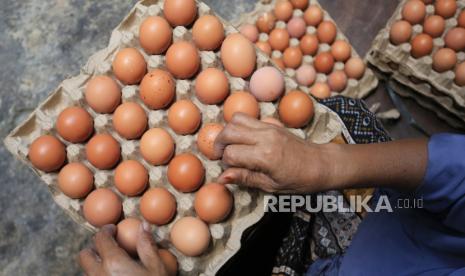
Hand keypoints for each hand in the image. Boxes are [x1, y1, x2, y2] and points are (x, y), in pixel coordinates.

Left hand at [79, 223, 169, 275]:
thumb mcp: (156, 268)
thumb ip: (147, 246)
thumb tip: (143, 225)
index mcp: (113, 263)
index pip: (100, 239)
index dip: (106, 230)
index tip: (113, 230)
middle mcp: (99, 275)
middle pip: (84, 255)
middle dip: (94, 248)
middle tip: (110, 247)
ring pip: (87, 271)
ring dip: (96, 265)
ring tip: (114, 266)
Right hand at [213, 113, 331, 193]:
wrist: (320, 164)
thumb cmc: (298, 180)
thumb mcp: (271, 186)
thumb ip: (245, 178)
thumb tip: (221, 178)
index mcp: (265, 156)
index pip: (231, 153)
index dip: (226, 164)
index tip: (230, 171)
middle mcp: (265, 137)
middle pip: (229, 131)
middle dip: (219, 143)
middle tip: (220, 156)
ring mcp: (269, 127)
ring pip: (236, 119)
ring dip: (228, 131)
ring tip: (230, 145)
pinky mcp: (272, 124)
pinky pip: (248, 118)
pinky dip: (239, 126)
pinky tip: (243, 140)